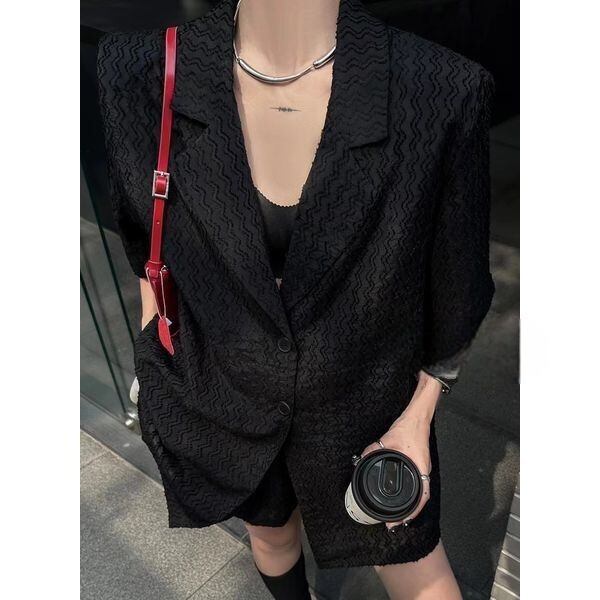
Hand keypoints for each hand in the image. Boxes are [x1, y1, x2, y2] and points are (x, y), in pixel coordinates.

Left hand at [359, 371, 441, 530]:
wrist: (418, 417)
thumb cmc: (408, 428)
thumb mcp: (388, 439)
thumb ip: (374, 449)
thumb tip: (361, 459)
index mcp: (419, 466)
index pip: (421, 496)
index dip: (412, 512)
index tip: (399, 522)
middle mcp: (424, 470)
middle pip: (421, 499)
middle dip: (409, 514)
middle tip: (394, 525)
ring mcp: (424, 468)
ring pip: (421, 494)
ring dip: (412, 507)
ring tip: (399, 518)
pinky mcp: (420, 465)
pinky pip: (419, 485)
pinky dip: (413, 496)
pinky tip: (404, 500)